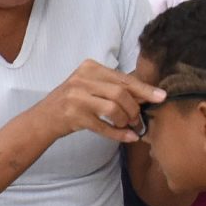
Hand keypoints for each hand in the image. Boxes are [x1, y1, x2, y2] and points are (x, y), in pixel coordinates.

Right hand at [29, 61, 163, 147]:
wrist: (43, 118)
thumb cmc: (72, 101)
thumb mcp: (90, 86)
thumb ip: (114, 87)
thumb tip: (147, 94)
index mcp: (89, 67)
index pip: (123, 78)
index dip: (144, 89)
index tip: (161, 96)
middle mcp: (81, 79)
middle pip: (120, 93)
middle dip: (135, 108)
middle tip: (139, 119)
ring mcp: (76, 98)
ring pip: (113, 109)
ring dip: (126, 121)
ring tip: (129, 126)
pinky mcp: (74, 116)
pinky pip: (104, 126)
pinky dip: (119, 134)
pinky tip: (128, 137)